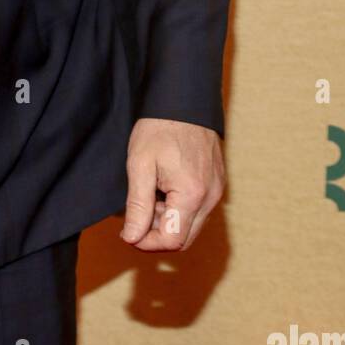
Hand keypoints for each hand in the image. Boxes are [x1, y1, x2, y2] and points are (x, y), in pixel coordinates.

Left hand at [120, 117, 224, 250]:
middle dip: (157, 235)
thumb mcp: (140, 165)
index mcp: (192, 195)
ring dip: (167, 222)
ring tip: (148, 196)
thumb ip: (138, 205)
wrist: (184, 101)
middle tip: (135, 216)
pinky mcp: (217, 185)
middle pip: (184, 239)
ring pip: (191, 226)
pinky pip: (198, 210)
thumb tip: (132, 237)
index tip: (128, 232)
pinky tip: (162, 190)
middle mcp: (211, 198)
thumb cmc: (160, 129)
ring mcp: (217, 192)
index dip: (147, 243)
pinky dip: (179, 210)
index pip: (173, 241)